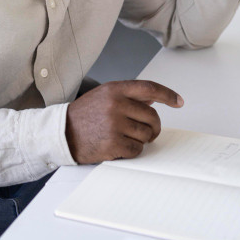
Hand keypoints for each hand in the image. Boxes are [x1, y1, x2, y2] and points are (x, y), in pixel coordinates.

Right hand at [65, 80, 183, 163]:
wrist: (61, 133)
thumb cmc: (83, 115)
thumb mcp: (103, 96)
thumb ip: (127, 95)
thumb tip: (153, 98)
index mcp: (114, 89)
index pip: (149, 88)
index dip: (167, 95)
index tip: (179, 102)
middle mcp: (116, 104)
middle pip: (152, 117)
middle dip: (153, 127)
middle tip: (147, 132)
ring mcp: (114, 124)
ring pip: (147, 135)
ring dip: (141, 140)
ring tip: (124, 138)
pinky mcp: (113, 143)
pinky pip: (137, 150)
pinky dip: (132, 151)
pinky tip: (119, 147)